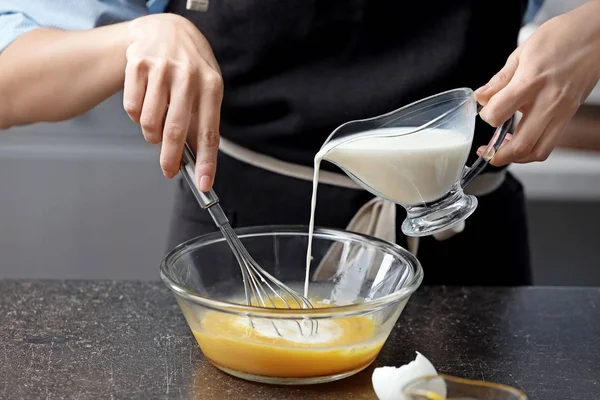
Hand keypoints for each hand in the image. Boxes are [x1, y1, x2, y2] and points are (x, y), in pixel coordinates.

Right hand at [123, 14, 222, 190]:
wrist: (166, 28)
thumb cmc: (189, 64)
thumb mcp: (205, 88)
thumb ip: (201, 121)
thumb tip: (198, 159)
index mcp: (212, 84)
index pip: (210, 131)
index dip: (207, 161)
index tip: (205, 183)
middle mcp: (188, 75)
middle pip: (176, 130)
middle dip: (171, 158)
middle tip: (169, 170)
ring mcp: (161, 68)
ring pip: (150, 122)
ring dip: (151, 134)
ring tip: (157, 126)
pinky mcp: (137, 64)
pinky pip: (132, 108)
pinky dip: (136, 116)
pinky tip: (145, 104)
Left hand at [474, 0, 599, 165]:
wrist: (598, 33)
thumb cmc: (563, 36)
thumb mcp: (523, 52)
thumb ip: (500, 80)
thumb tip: (481, 98)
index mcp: (532, 81)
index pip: (500, 113)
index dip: (485, 118)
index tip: (483, 113)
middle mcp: (549, 101)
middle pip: (522, 145)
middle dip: (498, 155)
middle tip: (486, 151)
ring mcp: (563, 111)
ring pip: (539, 151)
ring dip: (517, 157)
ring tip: (503, 149)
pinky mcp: (570, 114)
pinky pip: (550, 141)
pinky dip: (532, 147)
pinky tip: (521, 135)